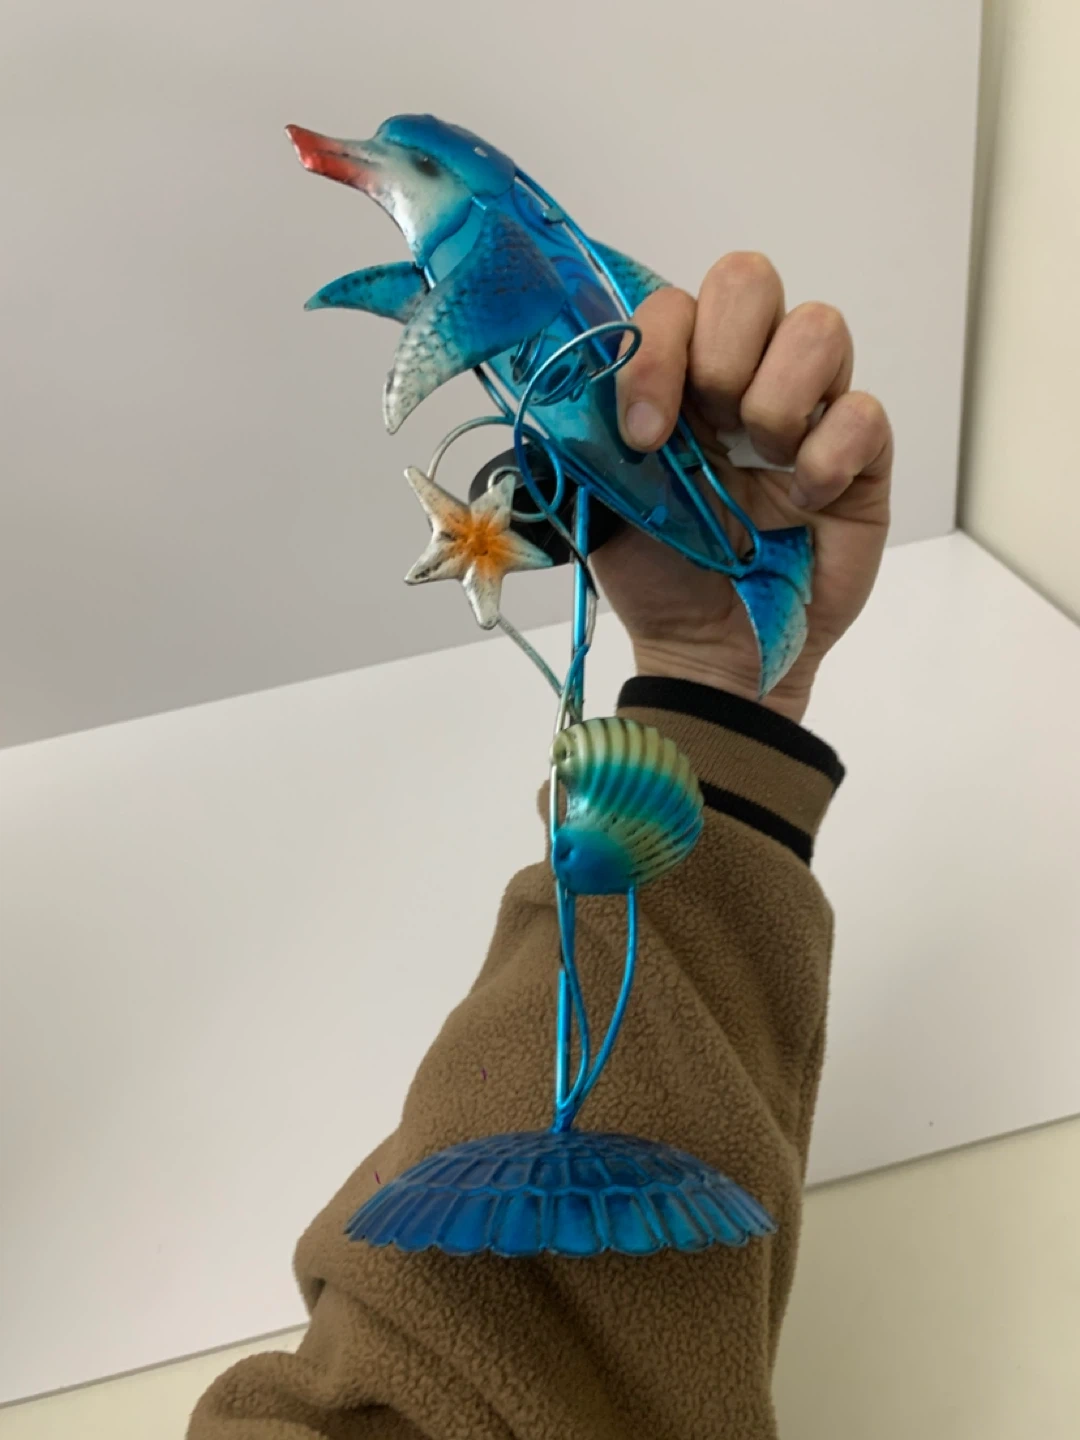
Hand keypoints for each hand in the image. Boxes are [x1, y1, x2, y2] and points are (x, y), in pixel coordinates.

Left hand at [594, 252, 892, 725]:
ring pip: (820, 326)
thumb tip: (568, 382)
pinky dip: (828, 456)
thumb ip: (588, 439)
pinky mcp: (861, 455)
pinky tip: (804, 502)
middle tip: (714, 431)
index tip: (644, 436)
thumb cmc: (660, 580)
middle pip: (749, 278)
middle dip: (724, 352)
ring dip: (778, 399)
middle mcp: (743, 378)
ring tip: (764, 468)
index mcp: (676, 382)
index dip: (657, 352)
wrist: (712, 653)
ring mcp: (807, 411)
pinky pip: (864, 411)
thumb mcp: (604, 507)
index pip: (673, 304)